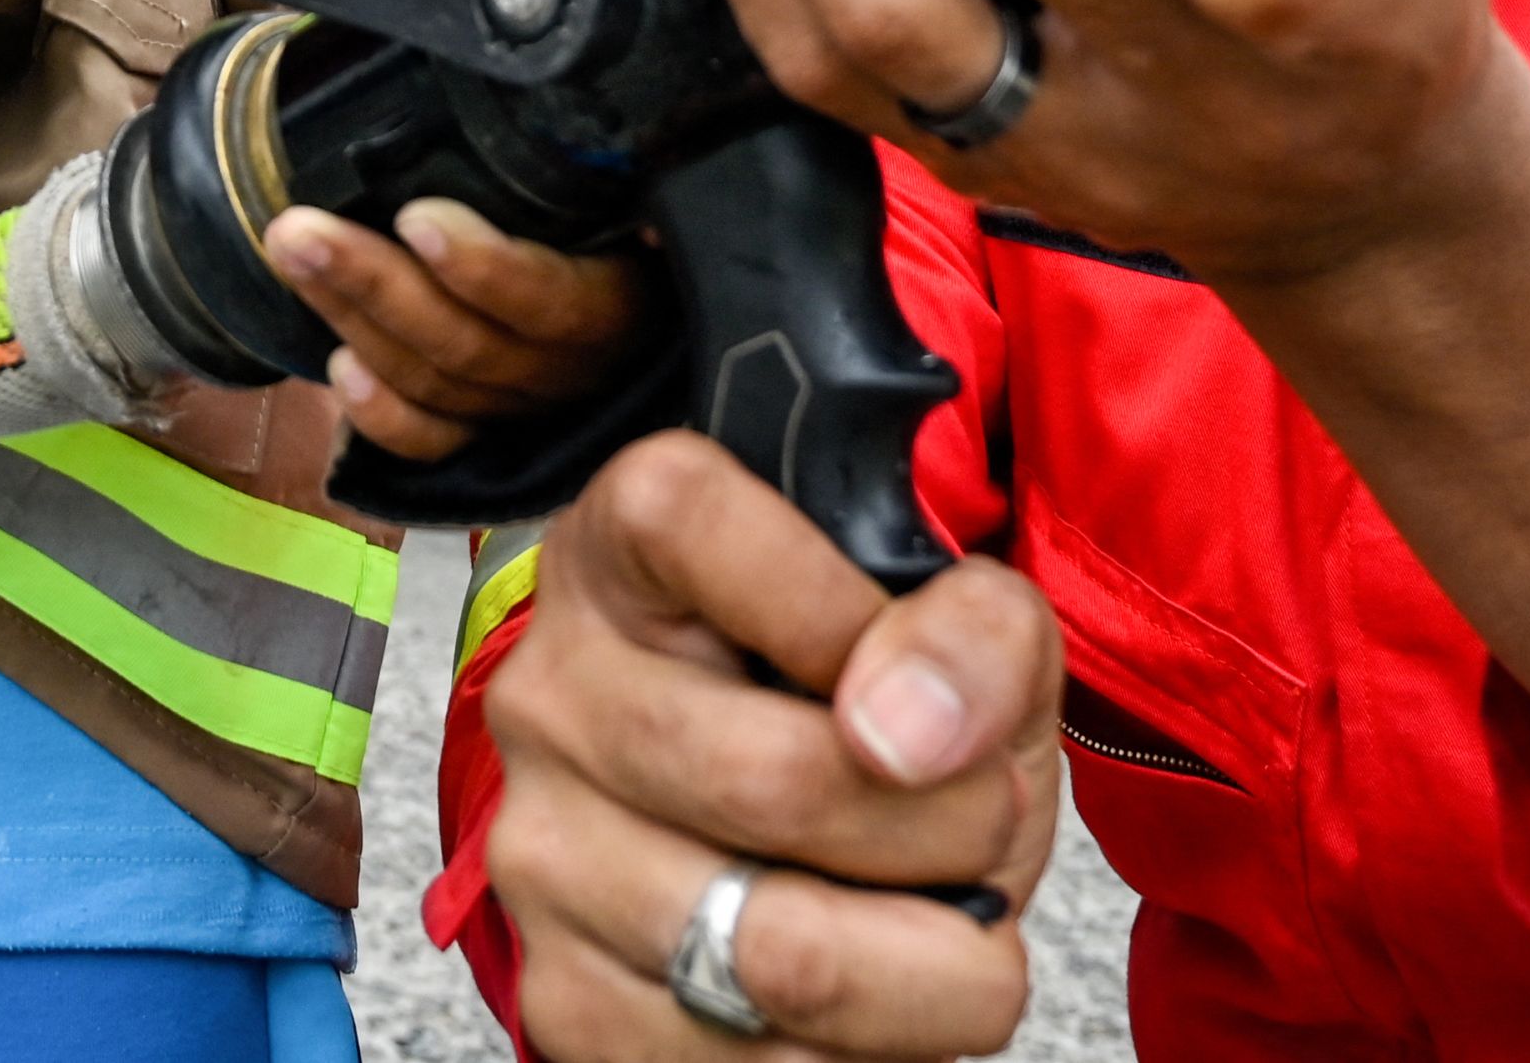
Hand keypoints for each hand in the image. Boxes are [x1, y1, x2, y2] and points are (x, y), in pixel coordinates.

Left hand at [259, 197, 657, 458]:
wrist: (642, 292)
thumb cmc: (626, 214)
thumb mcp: (634, 184)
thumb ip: (607, 164)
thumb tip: (578, 111)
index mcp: (622, 303)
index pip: (554, 302)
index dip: (485, 268)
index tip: (418, 216)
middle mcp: (576, 368)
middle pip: (472, 345)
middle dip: (377, 283)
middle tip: (301, 228)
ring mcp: (530, 408)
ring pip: (437, 381)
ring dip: (354, 318)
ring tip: (291, 254)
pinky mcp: (490, 435)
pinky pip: (435, 442)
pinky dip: (383, 415)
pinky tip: (339, 368)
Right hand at [486, 432, 1057, 1060]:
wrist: (806, 836)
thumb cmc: (878, 707)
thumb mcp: (964, 634)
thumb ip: (973, 634)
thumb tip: (909, 729)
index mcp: (622, 551)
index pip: (684, 520)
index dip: (832, 607)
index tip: (914, 674)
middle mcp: (551, 693)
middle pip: (769, 780)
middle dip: (949, 831)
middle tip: (985, 824)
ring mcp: (544, 852)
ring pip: (777, 953)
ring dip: (931, 966)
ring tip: (943, 919)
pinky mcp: (568, 1000)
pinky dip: (862, 1051)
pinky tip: (869, 985)